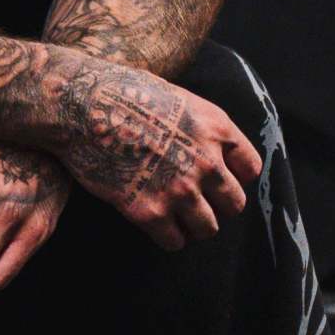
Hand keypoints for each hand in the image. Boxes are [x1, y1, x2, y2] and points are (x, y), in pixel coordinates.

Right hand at [55, 57, 261, 251]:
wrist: (84, 108)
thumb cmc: (123, 93)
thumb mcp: (177, 97)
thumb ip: (199, 126)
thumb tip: (204, 144)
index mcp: (216, 129)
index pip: (250, 169)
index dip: (233, 176)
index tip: (216, 178)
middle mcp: (206, 162)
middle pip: (234, 204)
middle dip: (216, 205)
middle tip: (196, 202)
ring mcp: (179, 190)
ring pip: (208, 229)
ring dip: (193, 226)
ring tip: (177, 218)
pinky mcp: (149, 212)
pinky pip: (174, 241)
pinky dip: (167, 237)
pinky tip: (155, 225)